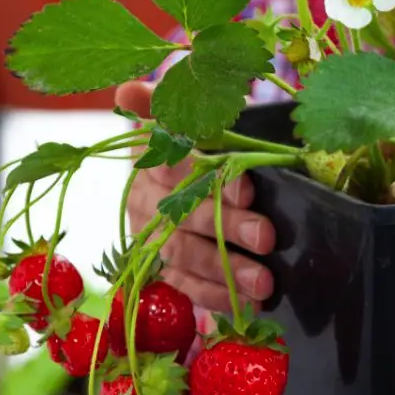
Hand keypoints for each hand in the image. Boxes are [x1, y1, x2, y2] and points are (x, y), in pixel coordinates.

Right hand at [114, 82, 276, 313]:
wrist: (197, 166)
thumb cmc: (212, 136)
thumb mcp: (208, 112)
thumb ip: (180, 102)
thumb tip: (127, 91)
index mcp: (154, 153)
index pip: (175, 163)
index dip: (209, 176)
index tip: (249, 186)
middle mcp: (147, 196)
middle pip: (182, 213)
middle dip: (227, 227)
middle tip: (267, 236)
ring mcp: (152, 234)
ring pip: (182, 254)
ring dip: (224, 270)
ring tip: (263, 283)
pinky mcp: (163, 266)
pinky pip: (184, 286)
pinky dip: (215, 296)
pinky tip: (247, 303)